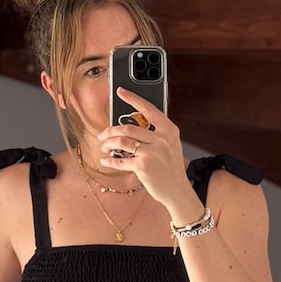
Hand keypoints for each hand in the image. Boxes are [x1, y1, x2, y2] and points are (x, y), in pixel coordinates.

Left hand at [96, 88, 199, 221]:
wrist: (178, 190)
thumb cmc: (170, 167)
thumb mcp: (169, 146)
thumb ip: (155, 134)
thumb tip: (128, 126)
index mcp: (169, 130)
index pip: (149, 109)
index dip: (133, 98)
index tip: (120, 91)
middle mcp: (162, 139)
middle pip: (128, 127)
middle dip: (110, 130)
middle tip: (102, 134)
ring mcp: (153, 153)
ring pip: (122, 141)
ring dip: (108, 143)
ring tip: (104, 147)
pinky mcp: (143, 166)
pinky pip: (120, 160)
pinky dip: (110, 161)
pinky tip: (105, 161)